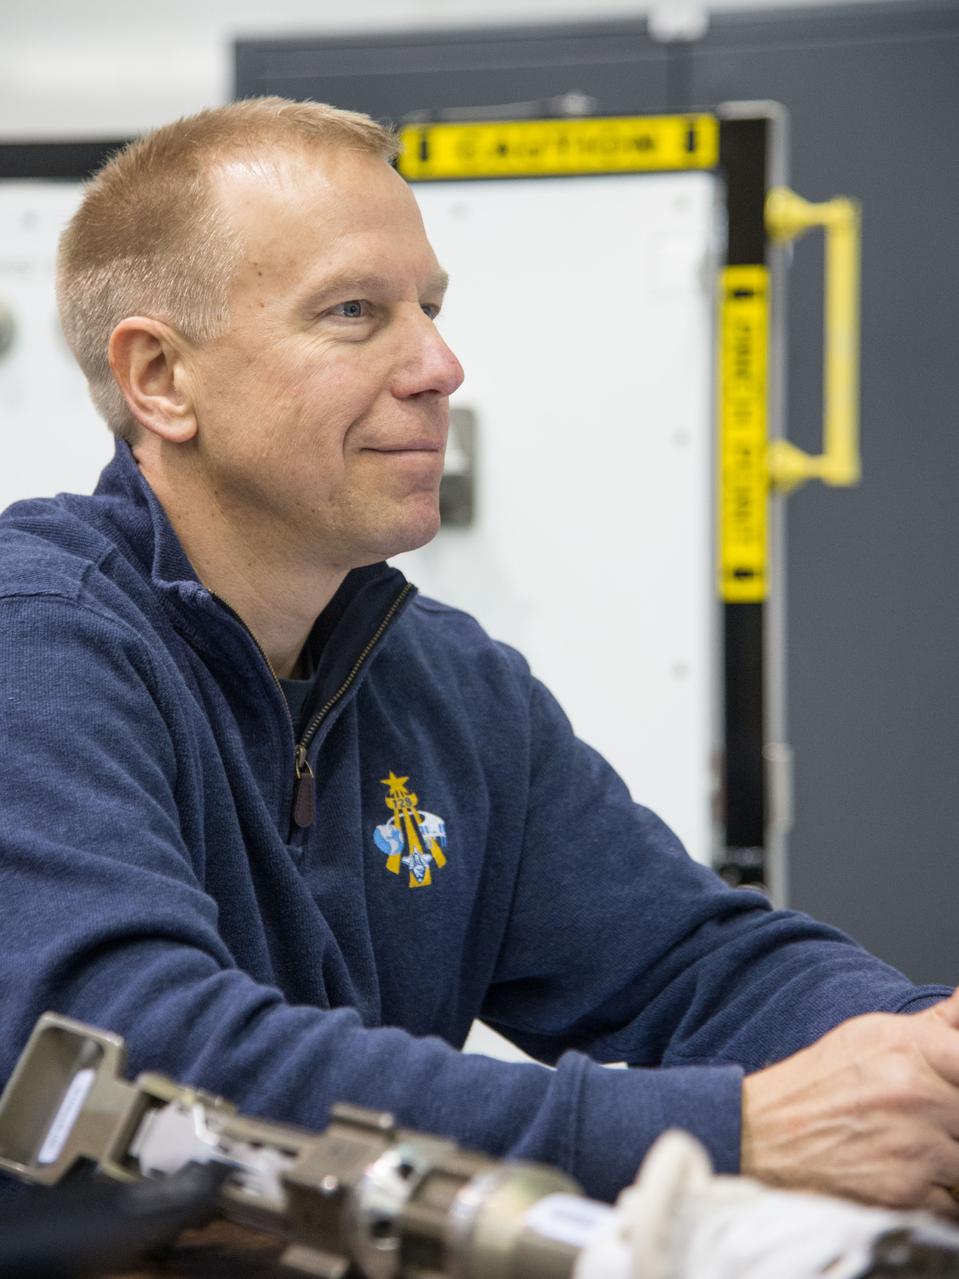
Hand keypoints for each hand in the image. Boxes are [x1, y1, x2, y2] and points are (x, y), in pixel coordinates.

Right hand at [741, 986, 958, 1215]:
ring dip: (951, 1159)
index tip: (952, 1088)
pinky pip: (956, 1204)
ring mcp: (916, 1148)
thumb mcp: (874, 1034)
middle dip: (954, 1118)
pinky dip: (941, 1195)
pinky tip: (915, 1176)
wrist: (767, 1135)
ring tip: (923, 1147)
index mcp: (911, 1048)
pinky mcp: (909, 1195)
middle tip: (936, 1118)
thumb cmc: (822, 1082)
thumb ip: (940, 1021)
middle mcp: (917, 1095)